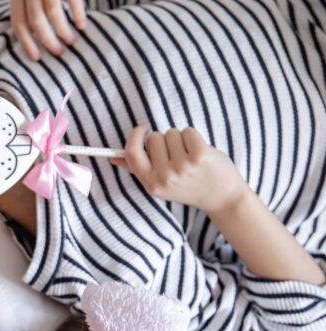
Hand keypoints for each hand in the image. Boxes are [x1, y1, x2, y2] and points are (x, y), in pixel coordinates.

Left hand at [11, 0, 86, 61]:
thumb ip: (32, 10)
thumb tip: (35, 40)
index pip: (18, 21)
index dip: (26, 42)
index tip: (35, 58)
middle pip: (35, 20)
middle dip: (47, 40)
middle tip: (58, 52)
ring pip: (52, 12)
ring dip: (62, 30)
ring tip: (71, 41)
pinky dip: (77, 14)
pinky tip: (81, 25)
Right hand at [111, 124, 246, 213]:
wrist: (222, 198)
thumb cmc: (189, 186)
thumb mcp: (159, 183)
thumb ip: (137, 169)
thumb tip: (114, 157)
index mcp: (151, 183)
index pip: (132, 152)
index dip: (135, 136)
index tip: (143, 128)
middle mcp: (164, 177)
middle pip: (153, 138)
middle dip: (164, 141)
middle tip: (178, 157)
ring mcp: (182, 167)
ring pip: (171, 133)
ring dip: (180, 140)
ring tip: (190, 156)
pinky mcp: (199, 156)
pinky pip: (188, 131)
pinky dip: (193, 137)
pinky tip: (200, 151)